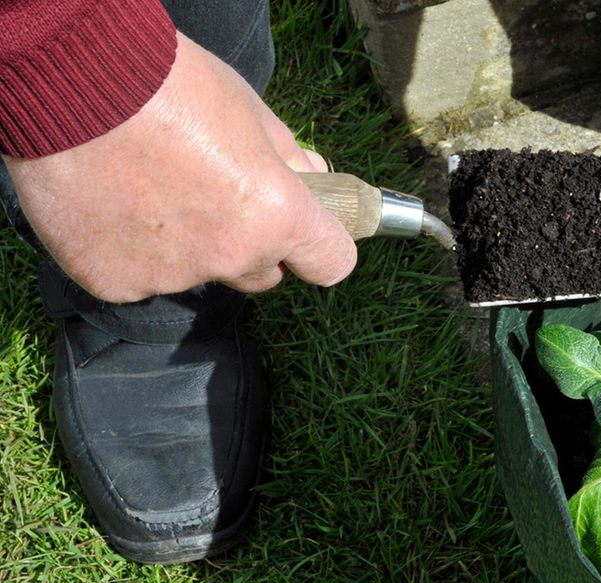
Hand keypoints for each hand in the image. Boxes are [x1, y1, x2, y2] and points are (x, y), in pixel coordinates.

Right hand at [1, 33, 355, 302]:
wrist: (71, 82)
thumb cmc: (169, 84)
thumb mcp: (251, 111)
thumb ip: (289, 158)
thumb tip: (315, 178)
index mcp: (277, 217)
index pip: (330, 263)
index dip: (319, 246)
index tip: (307, 233)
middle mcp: (231, 257)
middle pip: (261, 273)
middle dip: (248, 244)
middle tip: (211, 195)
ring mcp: (172, 276)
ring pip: (196, 273)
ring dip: (184, 245)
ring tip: (145, 186)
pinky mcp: (114, 282)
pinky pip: (136, 276)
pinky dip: (127, 250)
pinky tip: (109, 204)